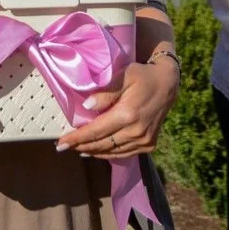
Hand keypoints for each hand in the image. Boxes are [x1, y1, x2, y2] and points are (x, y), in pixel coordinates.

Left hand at [56, 58, 178, 158]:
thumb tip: (86, 106)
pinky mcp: (149, 144)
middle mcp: (136, 131)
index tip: (60, 143)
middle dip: (80, 146)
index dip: (76, 138)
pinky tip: (97, 151)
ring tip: (77, 149)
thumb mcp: (124, 76)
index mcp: (127, 115)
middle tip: (62, 147)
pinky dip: (109, 153)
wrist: (168, 84)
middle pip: (102, 144)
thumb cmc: (142, 76)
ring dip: (93, 151)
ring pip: (112, 151)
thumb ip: (106, 92)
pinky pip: (124, 153)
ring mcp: (144, 140)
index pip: (95, 131)